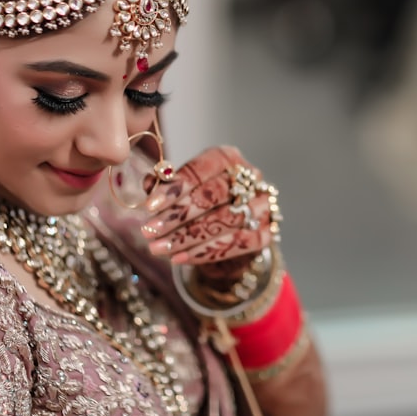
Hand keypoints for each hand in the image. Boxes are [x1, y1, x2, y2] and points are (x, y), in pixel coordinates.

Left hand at [140, 145, 278, 265]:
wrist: (230, 228)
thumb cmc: (201, 201)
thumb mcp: (182, 188)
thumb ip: (166, 184)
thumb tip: (150, 184)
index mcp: (227, 157)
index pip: (201, 170)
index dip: (175, 188)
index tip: (150, 206)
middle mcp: (251, 178)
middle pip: (213, 195)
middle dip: (178, 216)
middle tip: (149, 231)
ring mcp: (262, 205)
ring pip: (225, 221)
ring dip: (187, 237)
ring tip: (159, 248)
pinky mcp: (267, 232)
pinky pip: (237, 244)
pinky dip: (206, 253)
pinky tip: (180, 258)